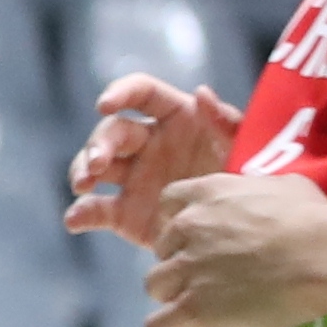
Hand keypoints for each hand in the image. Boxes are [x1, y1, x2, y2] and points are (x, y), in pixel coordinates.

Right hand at [63, 73, 236, 249]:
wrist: (246, 234)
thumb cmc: (251, 182)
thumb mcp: (247, 150)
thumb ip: (226, 121)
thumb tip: (200, 92)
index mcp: (177, 118)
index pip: (143, 94)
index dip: (121, 92)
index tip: (104, 105)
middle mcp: (149, 143)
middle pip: (112, 132)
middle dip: (98, 144)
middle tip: (97, 165)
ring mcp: (133, 178)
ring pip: (94, 166)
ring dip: (82, 171)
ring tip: (83, 186)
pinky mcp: (124, 213)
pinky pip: (95, 210)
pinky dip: (80, 214)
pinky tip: (75, 221)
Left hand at [144, 169, 326, 326]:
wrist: (322, 255)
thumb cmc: (315, 219)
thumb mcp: (285, 187)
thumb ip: (258, 193)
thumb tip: (262, 203)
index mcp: (208, 194)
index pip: (169, 201)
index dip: (179, 224)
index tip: (198, 239)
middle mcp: (187, 227)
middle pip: (162, 251)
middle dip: (182, 264)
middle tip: (211, 279)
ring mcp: (186, 268)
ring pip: (155, 286)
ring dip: (174, 297)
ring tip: (203, 308)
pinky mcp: (192, 307)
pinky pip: (157, 326)